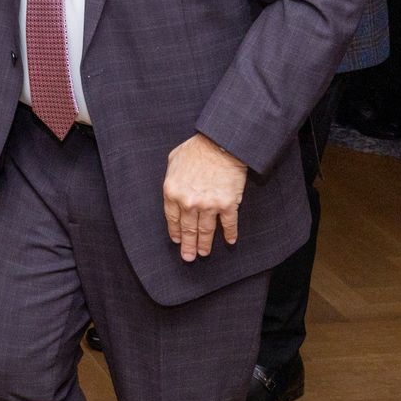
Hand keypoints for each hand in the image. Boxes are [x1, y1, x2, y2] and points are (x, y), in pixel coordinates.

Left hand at [162, 133, 247, 261]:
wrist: (221, 143)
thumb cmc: (197, 148)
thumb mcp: (174, 160)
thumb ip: (171, 176)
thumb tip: (173, 186)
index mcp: (172, 192)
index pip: (172, 218)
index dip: (175, 232)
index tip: (177, 240)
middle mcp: (188, 202)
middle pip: (188, 229)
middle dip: (188, 245)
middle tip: (188, 257)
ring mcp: (208, 205)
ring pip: (206, 231)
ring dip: (205, 244)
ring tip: (203, 253)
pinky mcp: (227, 205)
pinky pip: (228, 224)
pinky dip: (229, 234)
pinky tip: (229, 241)